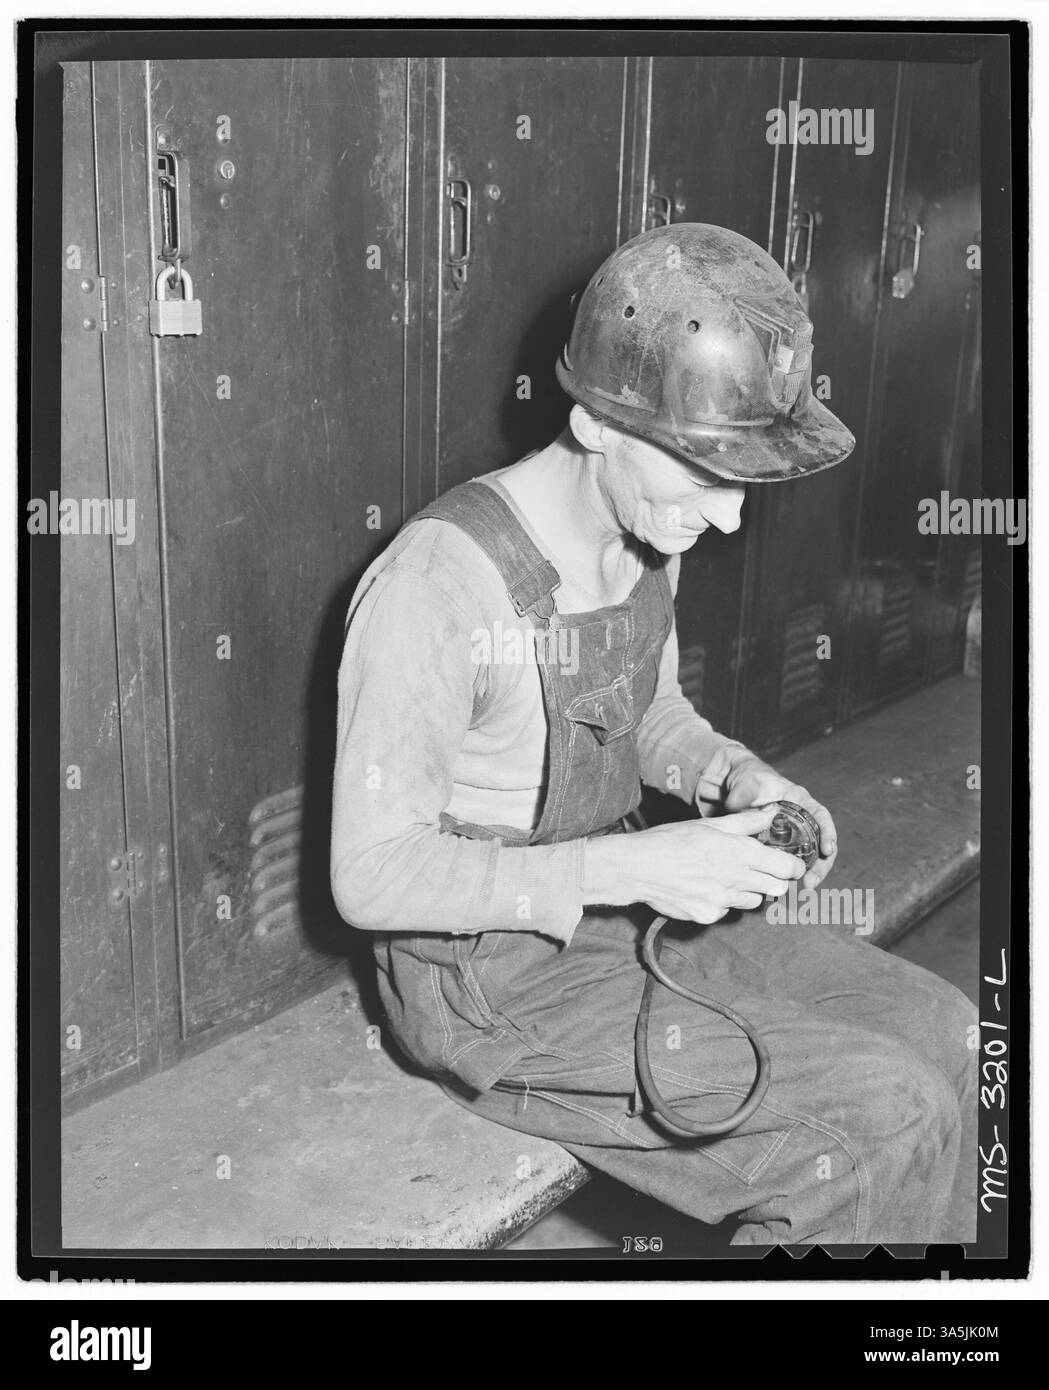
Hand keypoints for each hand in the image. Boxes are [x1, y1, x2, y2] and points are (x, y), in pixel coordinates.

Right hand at [584, 807, 805, 924]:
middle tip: (763, 871)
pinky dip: (722, 903)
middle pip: (777, 888)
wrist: (639, 867)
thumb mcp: (711, 825)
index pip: (786, 868)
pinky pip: (726, 912)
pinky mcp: (708, 916)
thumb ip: (746, 822)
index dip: (794, 867)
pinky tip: (705, 889)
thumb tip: (772, 813)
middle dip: (775, 880)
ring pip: (754, 901)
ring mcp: (723, 901)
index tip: (792, 865)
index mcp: (740, 852)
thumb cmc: (672, 840)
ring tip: (728, 878)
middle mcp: (736, 879)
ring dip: (749, 891)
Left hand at [720, 754, 837, 888]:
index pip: (820, 814)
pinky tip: (791, 884)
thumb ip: (748, 793)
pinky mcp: (786, 843)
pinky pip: (797, 858)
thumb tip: (742, 807)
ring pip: (812, 852)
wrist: (740, 787)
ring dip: (814, 870)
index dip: (828, 832)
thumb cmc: (748, 780)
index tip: (828, 850)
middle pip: (821, 840)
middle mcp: (803, 816)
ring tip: (808, 886)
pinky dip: (796, 871)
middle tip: (814, 879)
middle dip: (823, 862)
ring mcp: (796, 831)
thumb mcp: (749, 782)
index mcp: (799, 799)